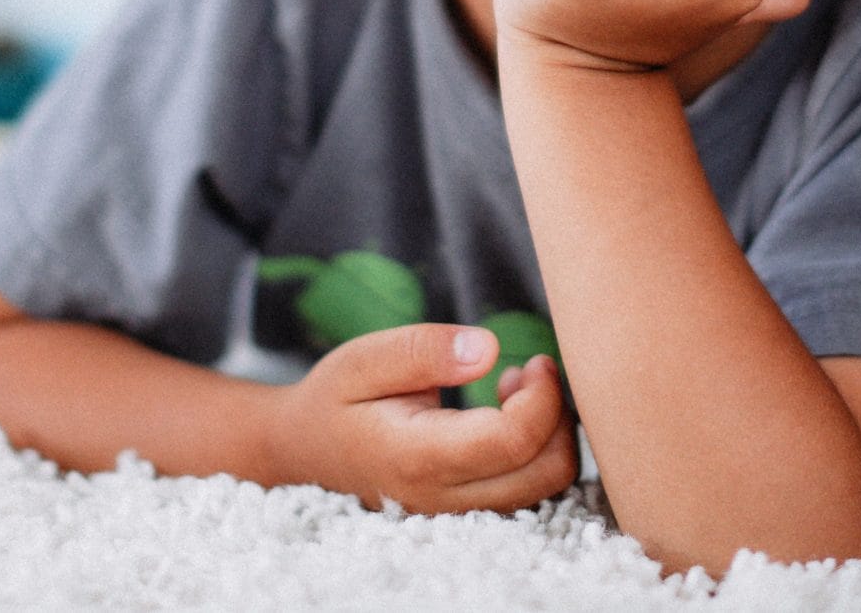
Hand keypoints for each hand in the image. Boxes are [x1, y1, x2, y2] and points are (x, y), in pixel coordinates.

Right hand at [261, 322, 577, 513]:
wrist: (303, 452)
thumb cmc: (335, 400)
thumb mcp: (363, 359)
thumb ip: (424, 350)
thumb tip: (489, 348)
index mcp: (418, 457)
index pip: (513, 441)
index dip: (543, 398)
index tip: (533, 361)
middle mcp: (443, 497)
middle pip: (544, 471)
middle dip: (558, 414)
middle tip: (531, 369)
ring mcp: (456, 512)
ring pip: (544, 487)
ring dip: (550, 434)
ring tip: (513, 389)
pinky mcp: (465, 511)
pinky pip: (528, 490)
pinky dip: (537, 451)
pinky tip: (505, 413)